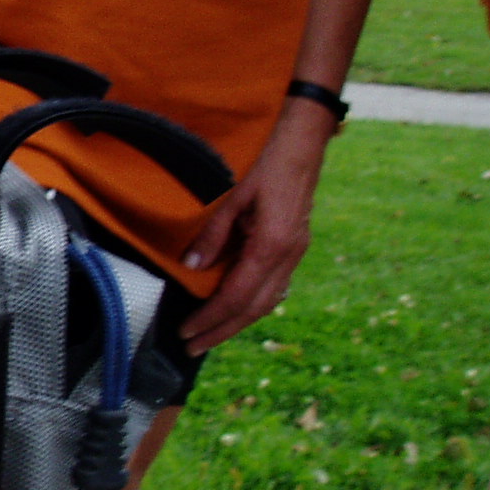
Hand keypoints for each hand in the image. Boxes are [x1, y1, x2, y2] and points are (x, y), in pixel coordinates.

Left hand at [176, 99, 340, 354]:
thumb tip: (192, 266)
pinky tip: (234, 309)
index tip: (186, 331)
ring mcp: (295, 253)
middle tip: (193, 346)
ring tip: (209, 335)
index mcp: (272, 245)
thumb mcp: (232, 195)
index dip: (210, 318)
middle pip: (254, 308)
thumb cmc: (266, 163)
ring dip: (237, 322)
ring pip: (267, 301)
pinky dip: (251, 303)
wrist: (303, 143)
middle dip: (222, 330)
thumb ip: (213, 234)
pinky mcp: (294, 247)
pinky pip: (273, 286)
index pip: (237, 296)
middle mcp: (288, 255)